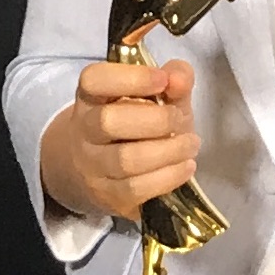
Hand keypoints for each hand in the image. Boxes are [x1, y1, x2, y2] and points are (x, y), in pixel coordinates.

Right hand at [38, 59, 198, 223]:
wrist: (104, 171)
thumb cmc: (137, 124)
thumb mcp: (158, 96)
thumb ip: (175, 79)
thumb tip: (178, 78)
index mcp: (91, 96)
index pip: (94, 80)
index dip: (130, 77)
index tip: (162, 80)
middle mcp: (84, 130)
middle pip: (109, 122)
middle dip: (156, 119)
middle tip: (180, 119)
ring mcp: (92, 166)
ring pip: (126, 160)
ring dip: (169, 150)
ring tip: (190, 144)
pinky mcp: (108, 196)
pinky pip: (137, 189)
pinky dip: (169, 176)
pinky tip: (185, 166)